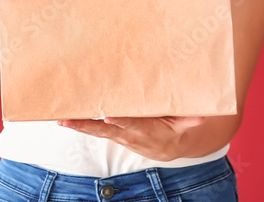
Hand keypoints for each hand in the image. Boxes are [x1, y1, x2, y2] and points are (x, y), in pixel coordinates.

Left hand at [56, 115, 205, 161]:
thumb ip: (189, 119)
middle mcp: (128, 135)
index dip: (119, 122)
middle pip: (105, 130)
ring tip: (62, 119)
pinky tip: (66, 119)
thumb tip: (201, 115)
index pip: (130, 125)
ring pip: (96, 132)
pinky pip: (94, 131)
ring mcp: (119, 136)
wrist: (169, 147)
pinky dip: (81, 126)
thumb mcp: (184, 124)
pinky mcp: (113, 135)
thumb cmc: (175, 129)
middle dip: (86, 126)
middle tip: (69, 120)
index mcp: (145, 130)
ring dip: (79, 126)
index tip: (107, 117)